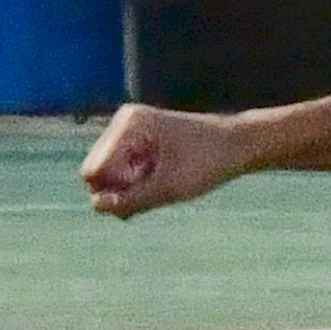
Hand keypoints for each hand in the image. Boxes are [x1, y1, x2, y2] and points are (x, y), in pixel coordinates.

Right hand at [80, 102, 244, 220]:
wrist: (236, 145)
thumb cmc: (207, 162)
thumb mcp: (169, 188)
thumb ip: (130, 201)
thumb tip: (95, 207)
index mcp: (129, 124)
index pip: (93, 171)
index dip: (116, 191)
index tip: (149, 187)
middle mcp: (122, 123)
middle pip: (94, 173)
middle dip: (118, 191)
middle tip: (155, 190)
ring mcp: (127, 132)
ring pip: (105, 175)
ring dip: (128, 190)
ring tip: (160, 187)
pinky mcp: (135, 143)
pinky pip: (118, 172)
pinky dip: (134, 186)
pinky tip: (158, 185)